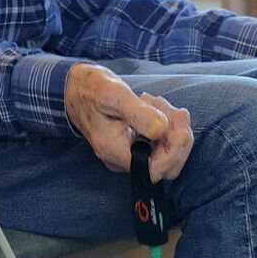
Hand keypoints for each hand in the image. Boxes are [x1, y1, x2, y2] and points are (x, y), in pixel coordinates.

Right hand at [65, 64, 194, 179]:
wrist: (75, 88)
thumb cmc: (91, 89)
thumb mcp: (113, 94)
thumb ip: (138, 113)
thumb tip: (162, 129)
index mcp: (114, 151)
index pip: (154, 169)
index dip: (174, 151)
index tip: (180, 124)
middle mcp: (121, 158)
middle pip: (165, 166)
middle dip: (177, 138)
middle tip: (176, 111)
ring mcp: (128, 153)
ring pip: (165, 153)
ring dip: (172, 127)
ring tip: (156, 102)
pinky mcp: (135, 144)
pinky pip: (159, 144)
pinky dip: (166, 124)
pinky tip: (154, 105)